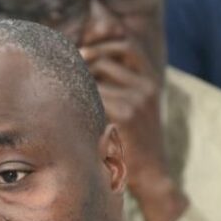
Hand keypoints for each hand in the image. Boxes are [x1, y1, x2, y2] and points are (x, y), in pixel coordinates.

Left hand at [80, 39, 187, 220]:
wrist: (152, 176)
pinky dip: (82, 105)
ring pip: (97, 79)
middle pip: (106, 60)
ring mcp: (138, 100)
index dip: (103, 44)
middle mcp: (147, 87)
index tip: (82, 51)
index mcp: (151, 81)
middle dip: (85, 64)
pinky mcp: (127, 114)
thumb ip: (120, 87)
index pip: (127, 46)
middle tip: (68, 77)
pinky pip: (95, 99)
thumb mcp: (136, 110)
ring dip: (81, 88)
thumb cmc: (136, 145)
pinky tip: (76, 118)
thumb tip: (87, 63)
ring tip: (71, 102)